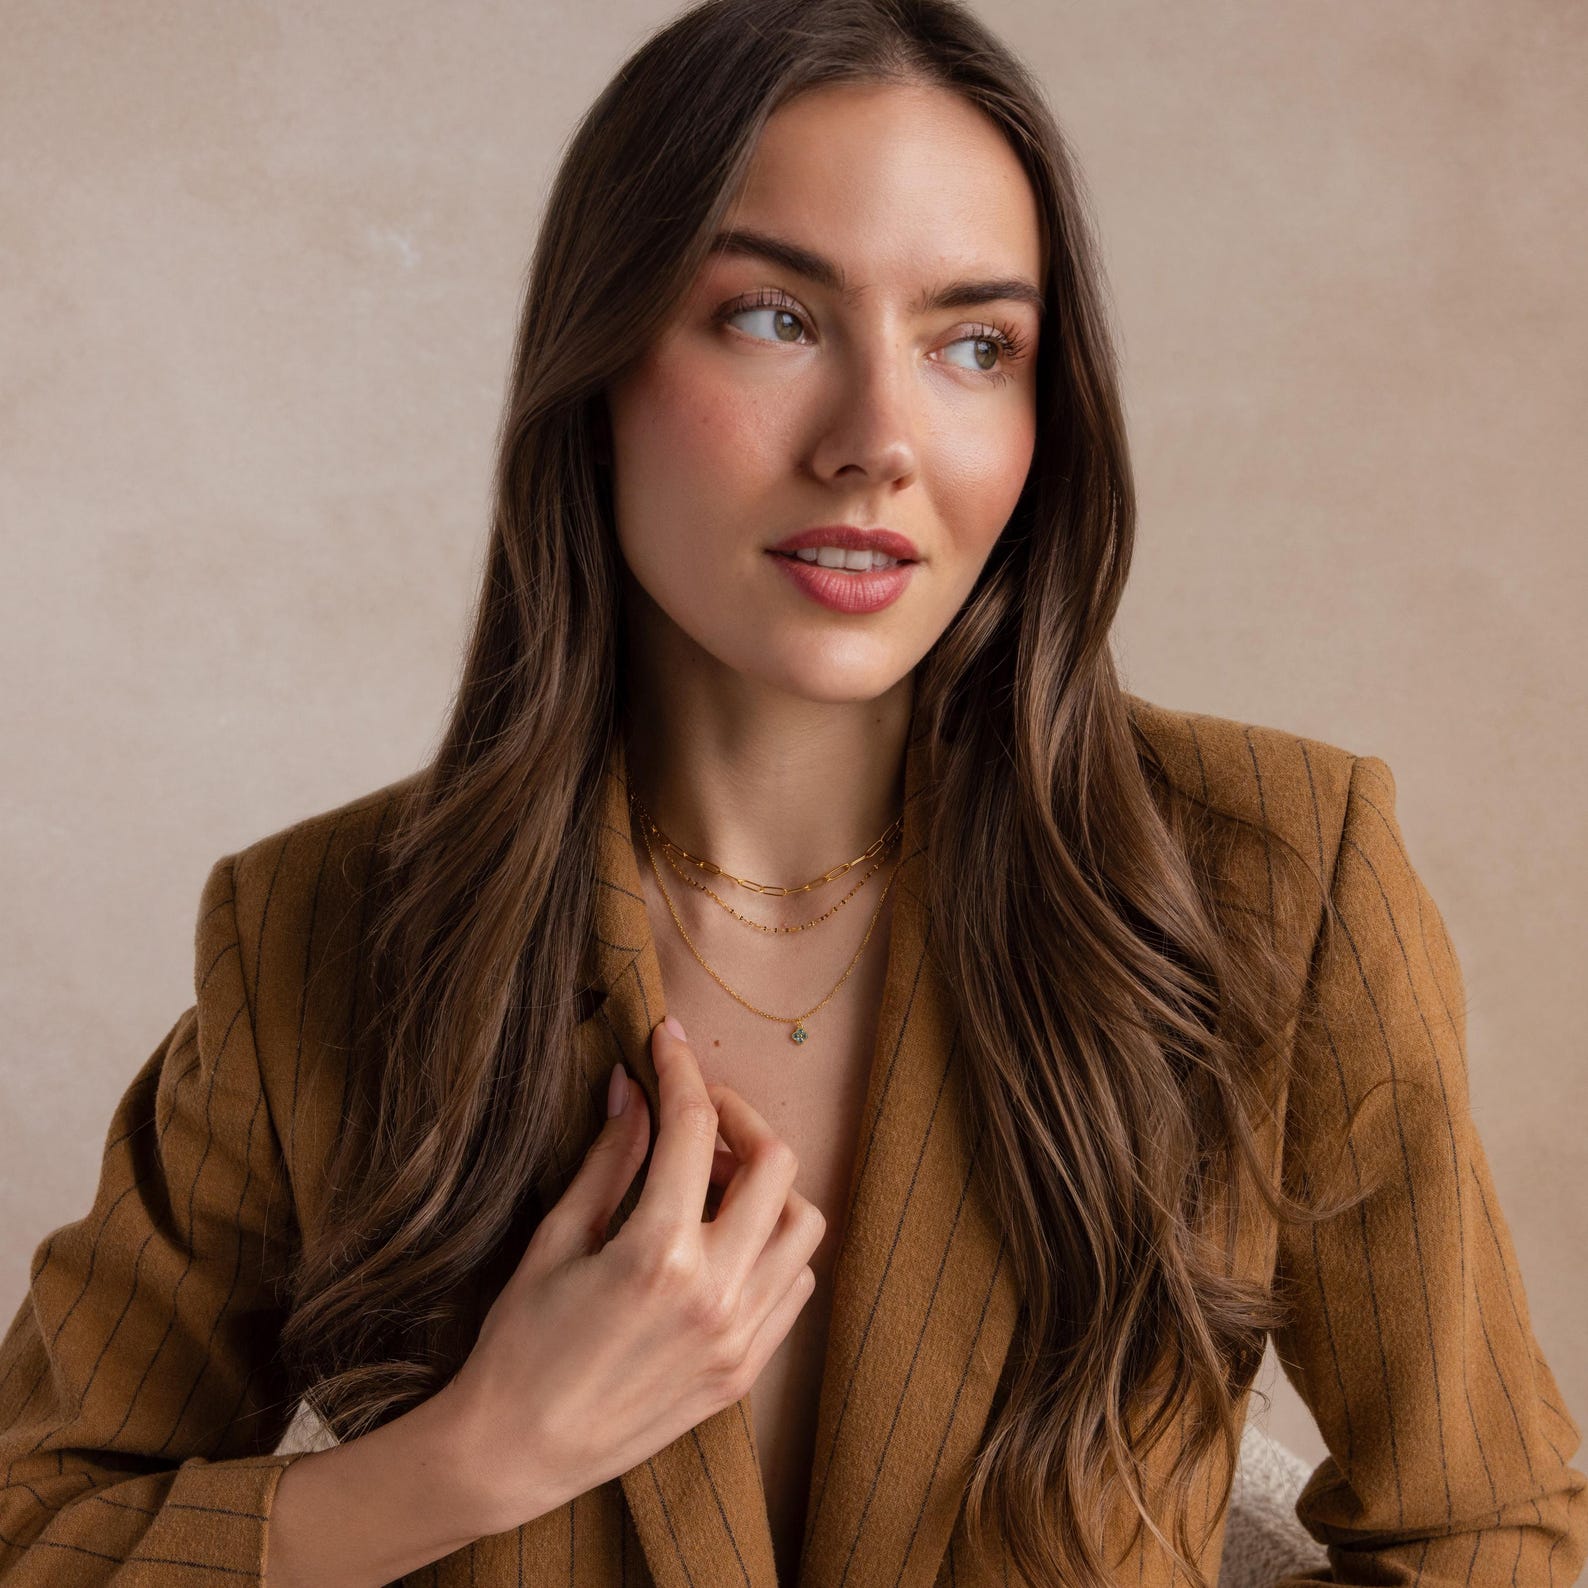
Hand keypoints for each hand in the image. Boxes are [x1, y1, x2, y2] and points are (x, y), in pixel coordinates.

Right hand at [439, 1016, 824, 1533]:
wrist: (516, 1454)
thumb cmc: (519, 1344)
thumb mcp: (556, 1239)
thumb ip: (610, 1159)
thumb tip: (632, 1088)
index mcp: (658, 1254)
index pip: (692, 1128)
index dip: (679, 1070)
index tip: (665, 1041)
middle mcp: (715, 1294)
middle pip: (774, 1164)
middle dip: (737, 1117)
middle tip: (697, 1113)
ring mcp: (740, 1338)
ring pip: (803, 1223)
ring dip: (767, 1185)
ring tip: (711, 1182)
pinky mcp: (746, 1371)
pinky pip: (796, 1284)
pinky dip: (775, 1245)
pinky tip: (726, 1239)